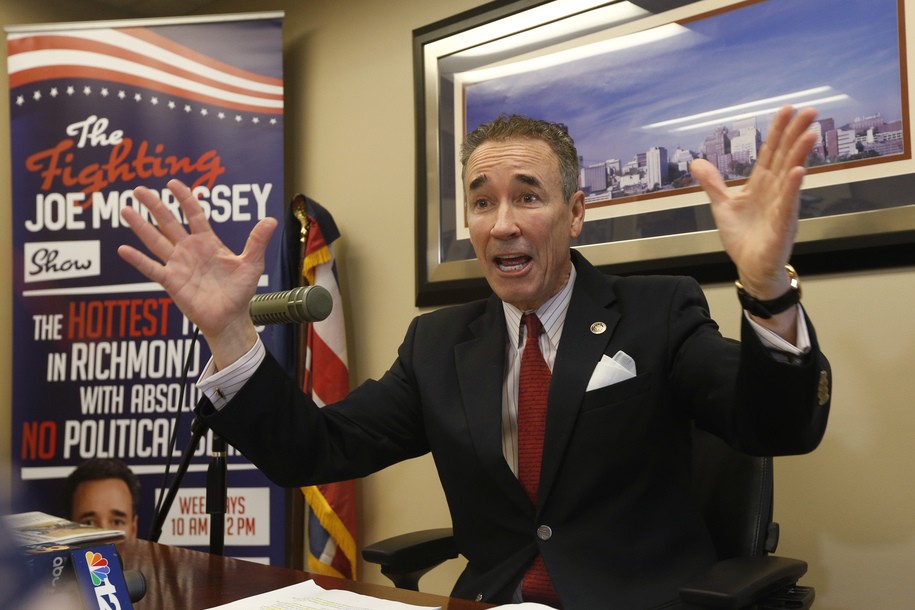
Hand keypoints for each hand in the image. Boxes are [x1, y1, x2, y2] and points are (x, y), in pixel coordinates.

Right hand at [117, 179, 276, 367]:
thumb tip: (272, 219)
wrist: (230, 318)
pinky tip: (123, 249)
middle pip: (169, 223)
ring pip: (156, 241)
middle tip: (139, 190)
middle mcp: (190, 250)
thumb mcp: (252, 264)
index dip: (184, 198)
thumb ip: (257, 241)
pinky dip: (138, 260)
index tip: (172, 183)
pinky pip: (152, 269)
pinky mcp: (172, 282)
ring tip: (125, 209)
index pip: (193, 214)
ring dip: (140, 226)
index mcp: (208, 242)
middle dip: (155, 206)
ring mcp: (178, 265)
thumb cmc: (241, 291)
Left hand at [691, 105, 816, 299]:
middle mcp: (775, 191)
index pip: (770, 152)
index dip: (778, 131)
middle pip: (785, 157)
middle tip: (809, 110)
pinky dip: (792, 187)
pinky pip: (788, 203)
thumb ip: (713, 184)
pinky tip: (798, 170)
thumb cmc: (743, 237)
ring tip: (809, 132)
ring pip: (791, 176)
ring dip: (799, 154)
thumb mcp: (722, 206)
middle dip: (796, 134)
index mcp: (761, 184)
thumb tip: (695, 162)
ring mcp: (781, 207)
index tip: (787, 109)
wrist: (750, 267)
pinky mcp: (782, 225)